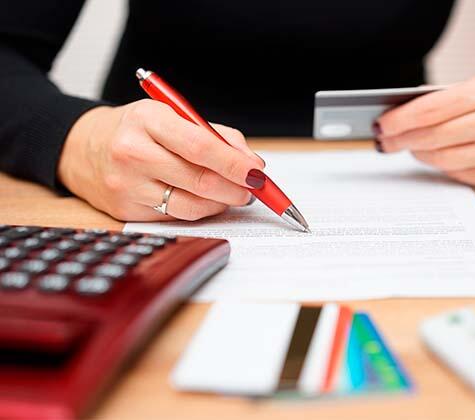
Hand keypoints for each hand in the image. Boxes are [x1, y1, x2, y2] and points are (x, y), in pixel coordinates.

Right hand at [58, 99, 264, 220]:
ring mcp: (127, 185)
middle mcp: (133, 153)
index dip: (235, 163)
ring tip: (233, 196)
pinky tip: (206, 201)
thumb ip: (216, 135)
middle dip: (236, 188)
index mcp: (148, 120)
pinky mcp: (125, 211)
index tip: (258, 173)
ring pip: (190, 205)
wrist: (82, 147)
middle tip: (253, 189)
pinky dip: (199, 211)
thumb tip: (251, 163)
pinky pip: (175, 217)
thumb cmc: (136, 129)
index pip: (201, 146)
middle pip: (199, 179)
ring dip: (221, 203)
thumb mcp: (171, 116)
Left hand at [375, 74, 474, 189]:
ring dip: (419, 154)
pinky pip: (456, 174)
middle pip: (429, 137)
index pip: (428, 110)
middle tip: (386, 142)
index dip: (399, 120)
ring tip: (411, 147)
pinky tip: (439, 157)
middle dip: (401, 140)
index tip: (382, 125)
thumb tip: (404, 117)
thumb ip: (450, 100)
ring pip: (439, 159)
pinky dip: (443, 165)